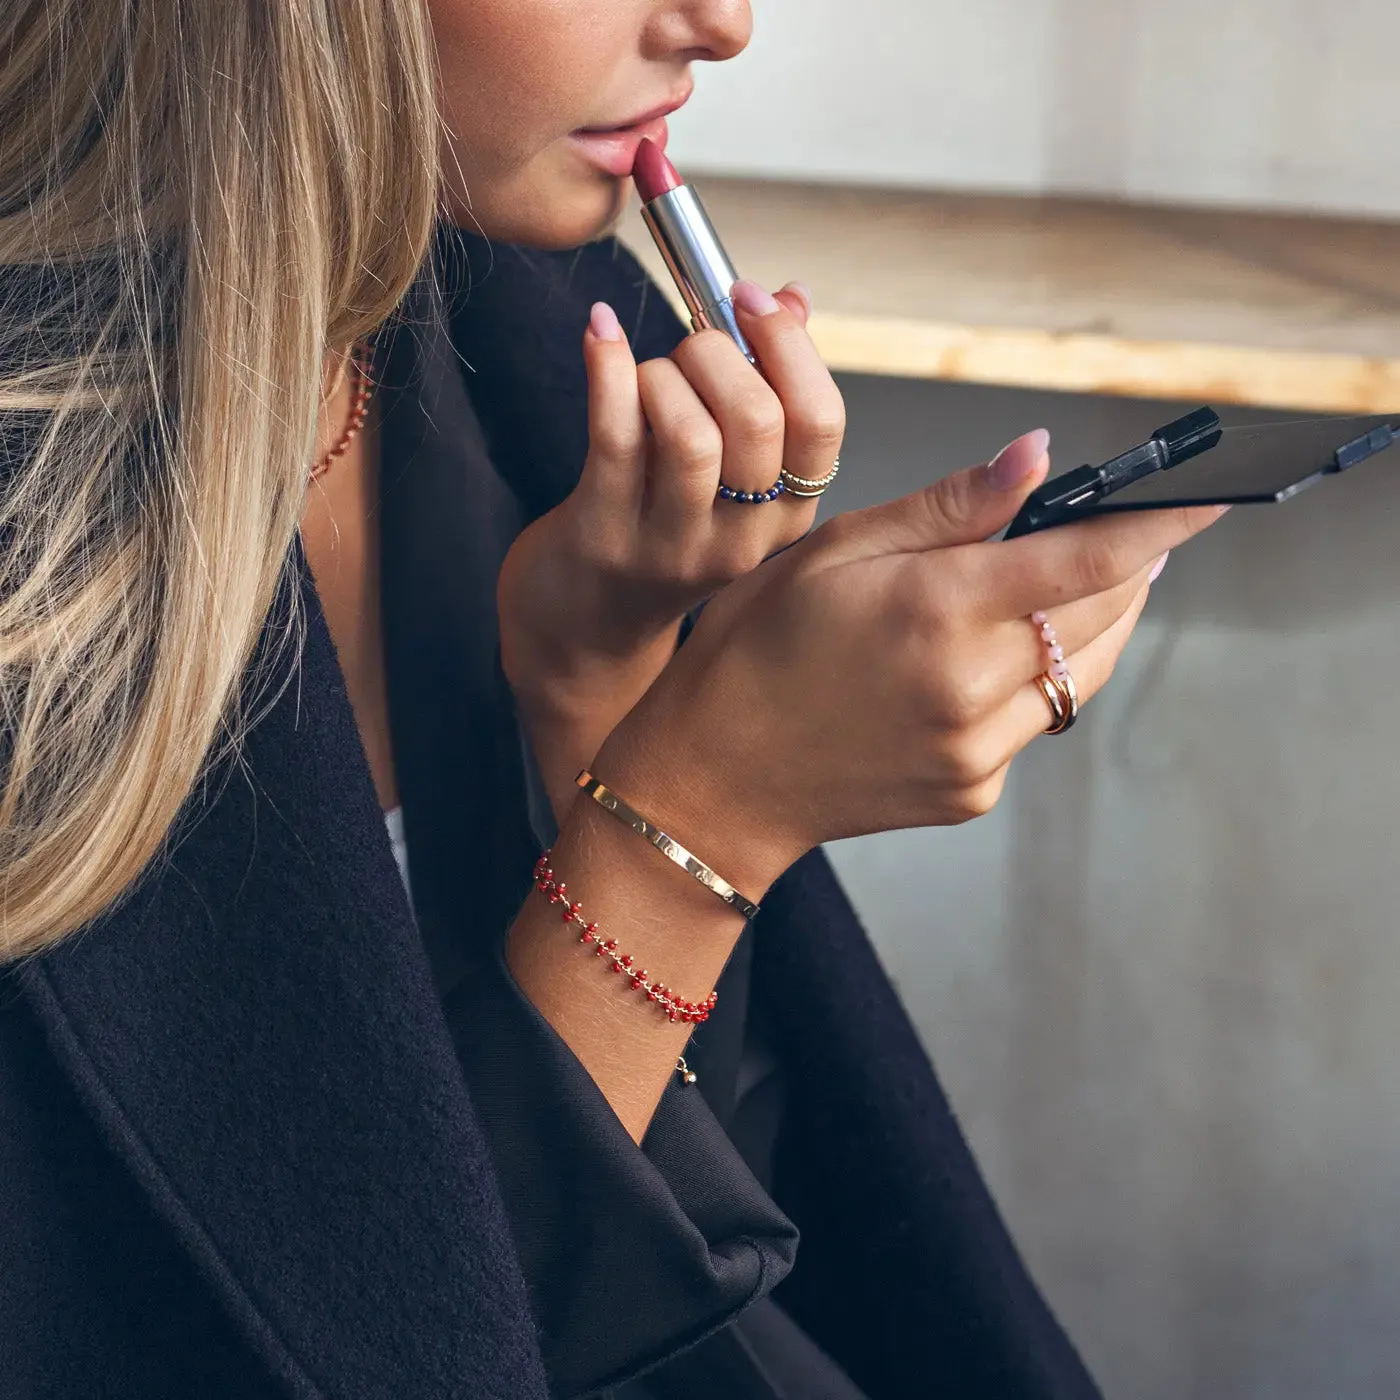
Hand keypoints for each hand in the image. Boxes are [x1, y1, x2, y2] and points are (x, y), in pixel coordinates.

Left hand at [497, 280, 845, 817]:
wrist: (586, 626)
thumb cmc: (659, 530)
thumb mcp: (731, 477)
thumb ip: (767, 386)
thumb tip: (790, 297)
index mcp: (788, 514)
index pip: (821, 423)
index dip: (789, 345)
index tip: (750, 298)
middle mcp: (741, 538)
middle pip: (757, 421)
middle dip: (716, 351)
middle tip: (687, 344)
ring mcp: (672, 544)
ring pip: (689, 434)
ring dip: (662, 373)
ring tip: (646, 372)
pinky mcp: (604, 536)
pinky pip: (613, 437)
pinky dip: (608, 367)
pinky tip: (601, 333)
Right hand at [593, 430, 1226, 894]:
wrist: (714, 779)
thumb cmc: (756, 650)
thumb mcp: (833, 553)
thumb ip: (945, 509)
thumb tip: (1036, 459)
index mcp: (935, 612)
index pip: (1085, 558)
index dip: (1159, 526)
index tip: (1209, 501)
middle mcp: (969, 687)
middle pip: (1099, 613)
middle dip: (1131, 567)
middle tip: (1137, 533)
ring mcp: (974, 751)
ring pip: (1080, 674)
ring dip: (1095, 623)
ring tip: (1082, 584)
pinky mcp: (970, 792)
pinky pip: (1034, 725)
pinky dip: (1034, 682)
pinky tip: (993, 660)